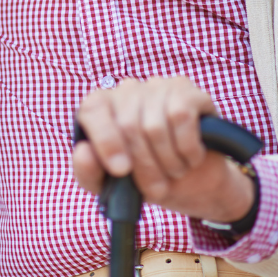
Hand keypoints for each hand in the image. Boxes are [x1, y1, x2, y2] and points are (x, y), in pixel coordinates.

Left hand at [72, 76, 254, 223]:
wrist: (193, 177)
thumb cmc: (144, 175)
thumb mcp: (111, 184)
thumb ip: (88, 171)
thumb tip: (84, 151)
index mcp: (100, 107)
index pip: (92, 110)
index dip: (105, 141)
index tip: (120, 170)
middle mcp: (126, 90)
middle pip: (128, 126)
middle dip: (145, 167)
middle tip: (157, 189)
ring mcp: (156, 86)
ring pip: (156, 126)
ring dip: (170, 162)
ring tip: (174, 172)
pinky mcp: (186, 90)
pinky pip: (181, 117)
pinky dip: (188, 148)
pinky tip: (191, 157)